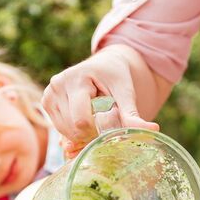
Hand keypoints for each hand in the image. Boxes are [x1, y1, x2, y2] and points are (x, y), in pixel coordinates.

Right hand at [42, 48, 158, 157]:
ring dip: (83, 134)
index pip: (82, 120)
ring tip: (95, 117)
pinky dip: (75, 132)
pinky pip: (60, 130)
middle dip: (92, 133)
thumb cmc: (116, 77)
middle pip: (73, 129)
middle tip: (105, 122)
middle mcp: (57, 85)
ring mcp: (48, 94)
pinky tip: (86, 119)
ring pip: (65, 133)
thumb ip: (133, 113)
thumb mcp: (126, 92)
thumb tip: (153, 129)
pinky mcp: (46, 103)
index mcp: (76, 78)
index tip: (112, 123)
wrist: (103, 65)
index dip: (98, 130)